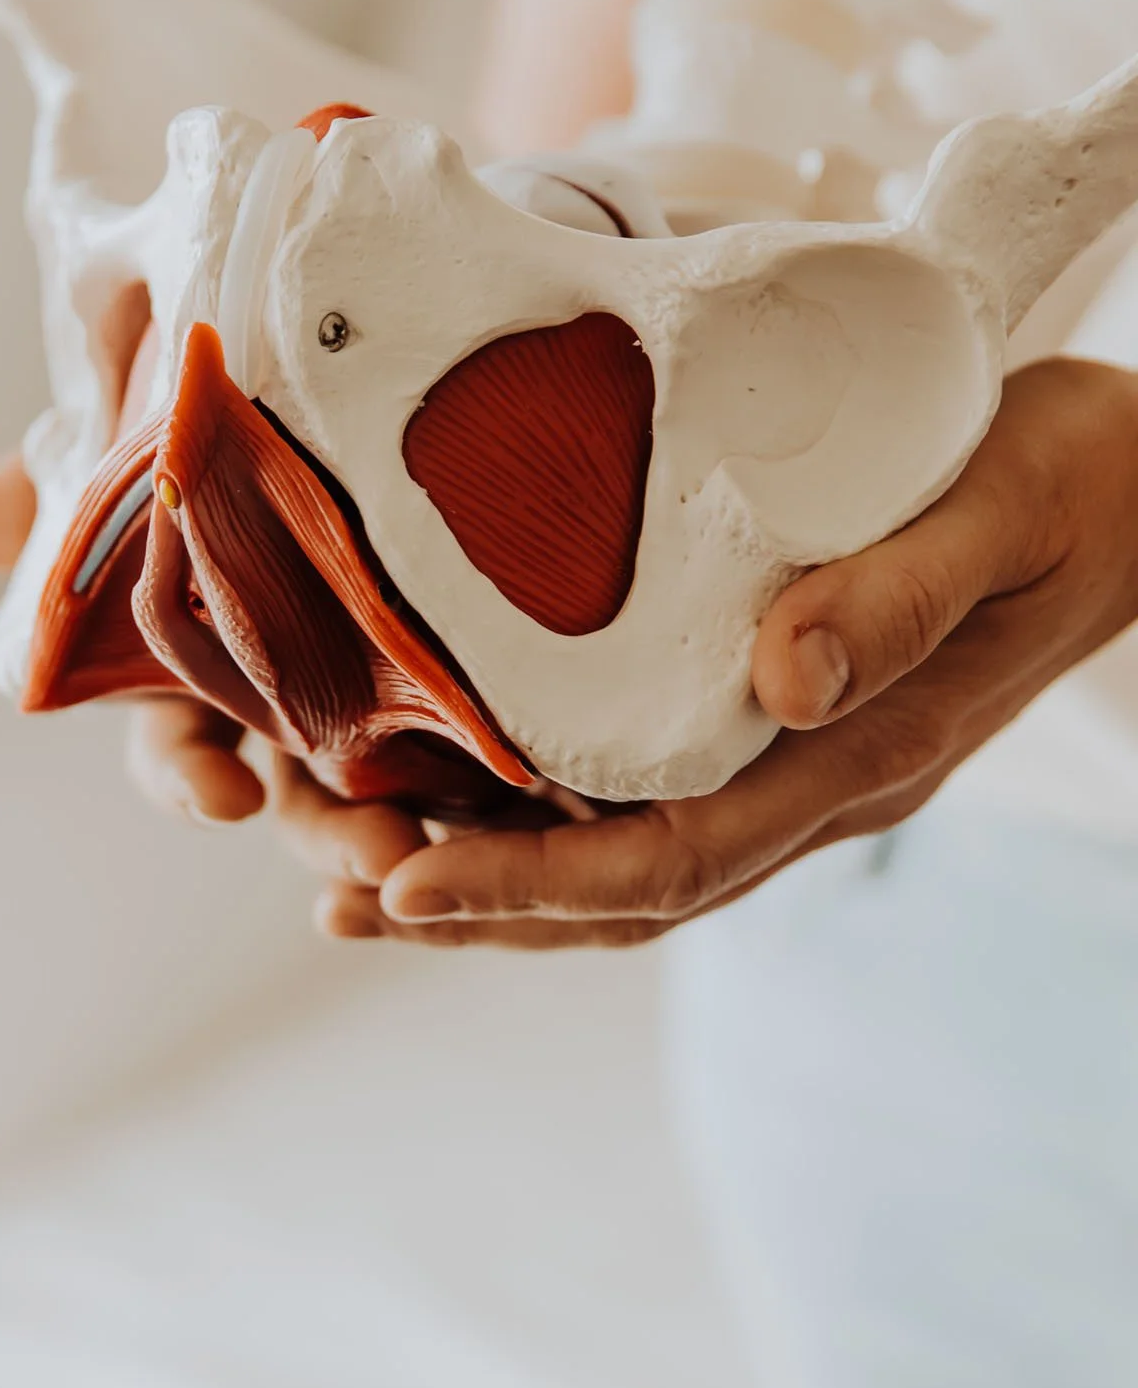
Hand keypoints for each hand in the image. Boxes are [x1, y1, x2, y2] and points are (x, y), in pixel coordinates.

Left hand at [318, 358, 1137, 946]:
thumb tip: (783, 680)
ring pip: (618, 854)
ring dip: (488, 868)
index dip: (532, 886)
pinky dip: (537, 803)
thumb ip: (901, 595)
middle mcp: (812, 783)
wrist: (1135, 489)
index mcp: (858, 756)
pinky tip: (449, 775)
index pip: (673, 861)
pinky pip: (640, 786)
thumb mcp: (1002, 511)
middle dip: (476, 906)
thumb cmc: (1072, 481)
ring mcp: (793, 758)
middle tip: (330, 892)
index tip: (401, 887)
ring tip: (349, 854)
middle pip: (621, 890)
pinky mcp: (773, 711)